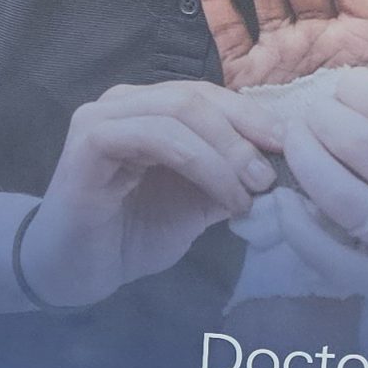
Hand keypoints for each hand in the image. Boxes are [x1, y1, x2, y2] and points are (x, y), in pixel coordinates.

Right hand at [21, 80, 282, 309]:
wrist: (75, 271)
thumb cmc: (131, 234)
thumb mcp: (199, 202)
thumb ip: (233, 176)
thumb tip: (288, 163)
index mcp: (147, 109)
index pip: (209, 96)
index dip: (255, 118)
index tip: (292, 153)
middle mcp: (122, 103)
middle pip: (198, 97)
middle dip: (245, 134)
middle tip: (271, 178)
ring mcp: (101, 118)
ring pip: (179, 112)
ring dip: (226, 152)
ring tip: (251, 191)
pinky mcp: (88, 141)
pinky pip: (154, 136)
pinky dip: (200, 163)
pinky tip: (221, 196)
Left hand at [267, 62, 367, 350]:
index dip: (356, 89)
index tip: (343, 85)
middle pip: (362, 146)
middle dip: (322, 117)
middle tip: (312, 110)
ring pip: (341, 198)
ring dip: (304, 159)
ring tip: (297, 140)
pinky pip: (331, 257)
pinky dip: (298, 225)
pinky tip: (288, 199)